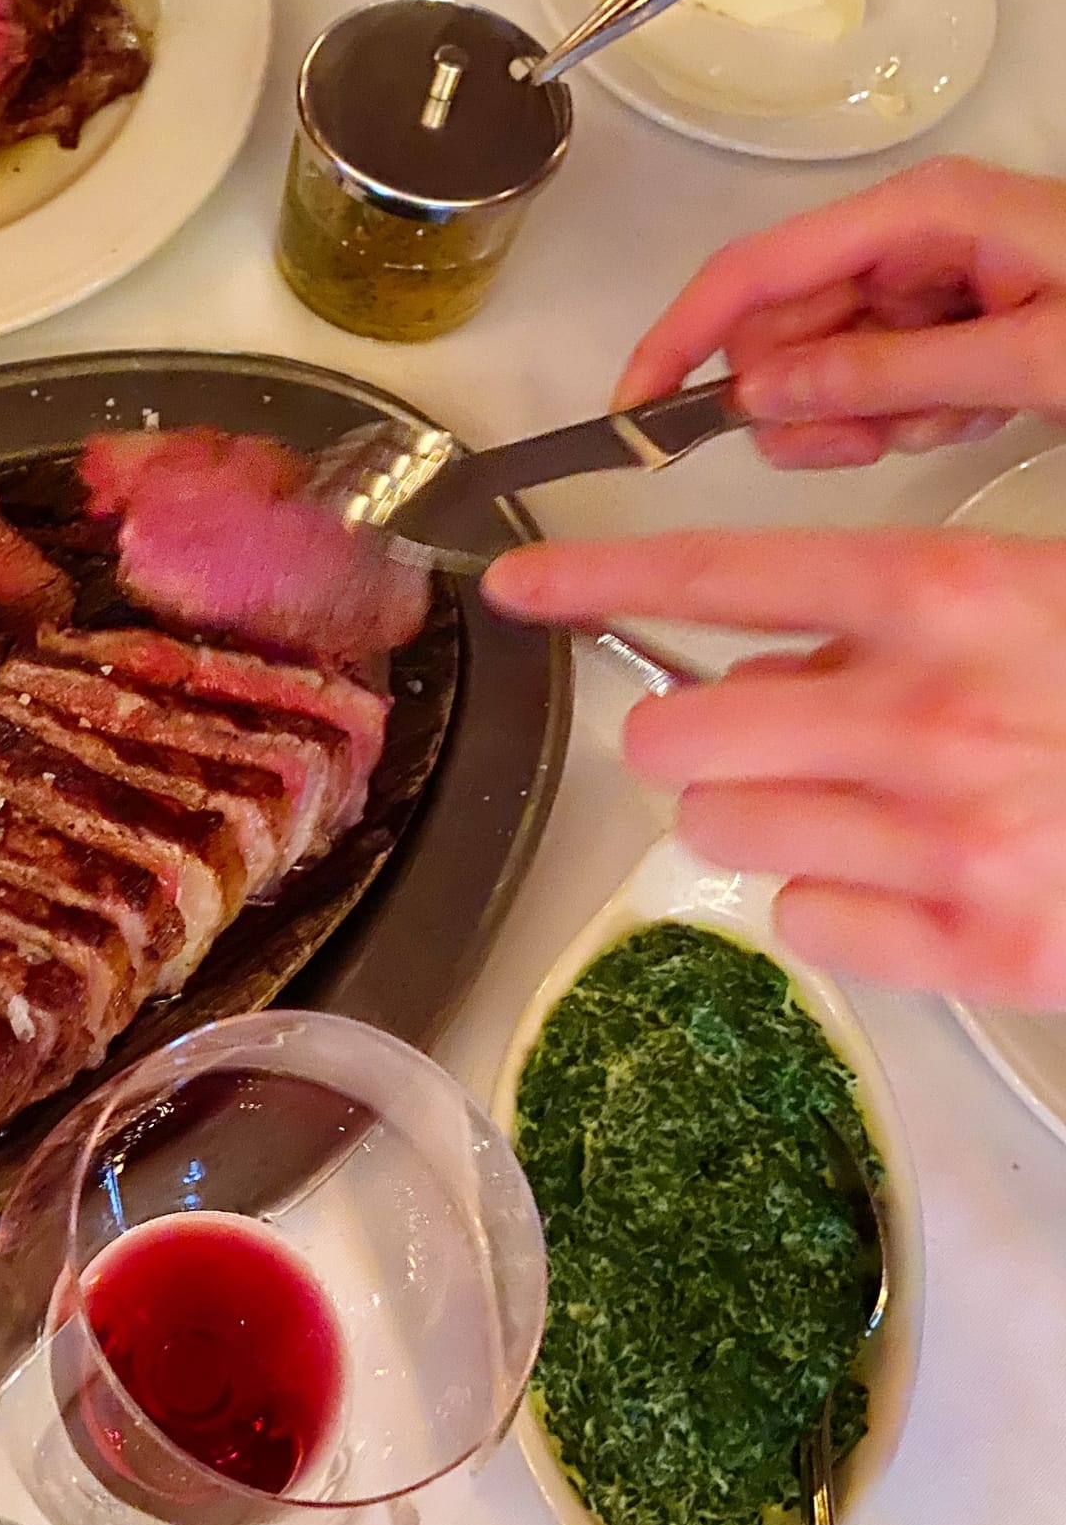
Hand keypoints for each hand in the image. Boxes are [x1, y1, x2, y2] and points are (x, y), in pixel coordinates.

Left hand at [483, 527, 1065, 1007]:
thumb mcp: (1041, 590)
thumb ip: (902, 607)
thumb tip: (770, 648)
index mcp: (948, 597)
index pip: (716, 572)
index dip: (592, 577)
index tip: (512, 587)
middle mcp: (927, 718)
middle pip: (680, 730)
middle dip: (700, 729)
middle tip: (768, 730)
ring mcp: (949, 845)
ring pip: (727, 826)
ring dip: (767, 807)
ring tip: (866, 796)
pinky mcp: (982, 952)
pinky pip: (805, 921)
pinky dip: (835, 898)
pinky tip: (913, 873)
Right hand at [618, 157, 1065, 468]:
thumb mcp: (1026, 355)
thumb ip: (886, 372)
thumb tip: (765, 392)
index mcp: (919, 215)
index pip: (756, 271)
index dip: (684, 336)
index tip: (638, 404)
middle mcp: (913, 236)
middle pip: (786, 321)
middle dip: (799, 394)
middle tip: (844, 442)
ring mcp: (930, 278)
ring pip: (826, 359)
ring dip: (855, 414)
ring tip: (923, 427)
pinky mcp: (950, 319)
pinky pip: (877, 375)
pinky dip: (898, 415)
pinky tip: (953, 417)